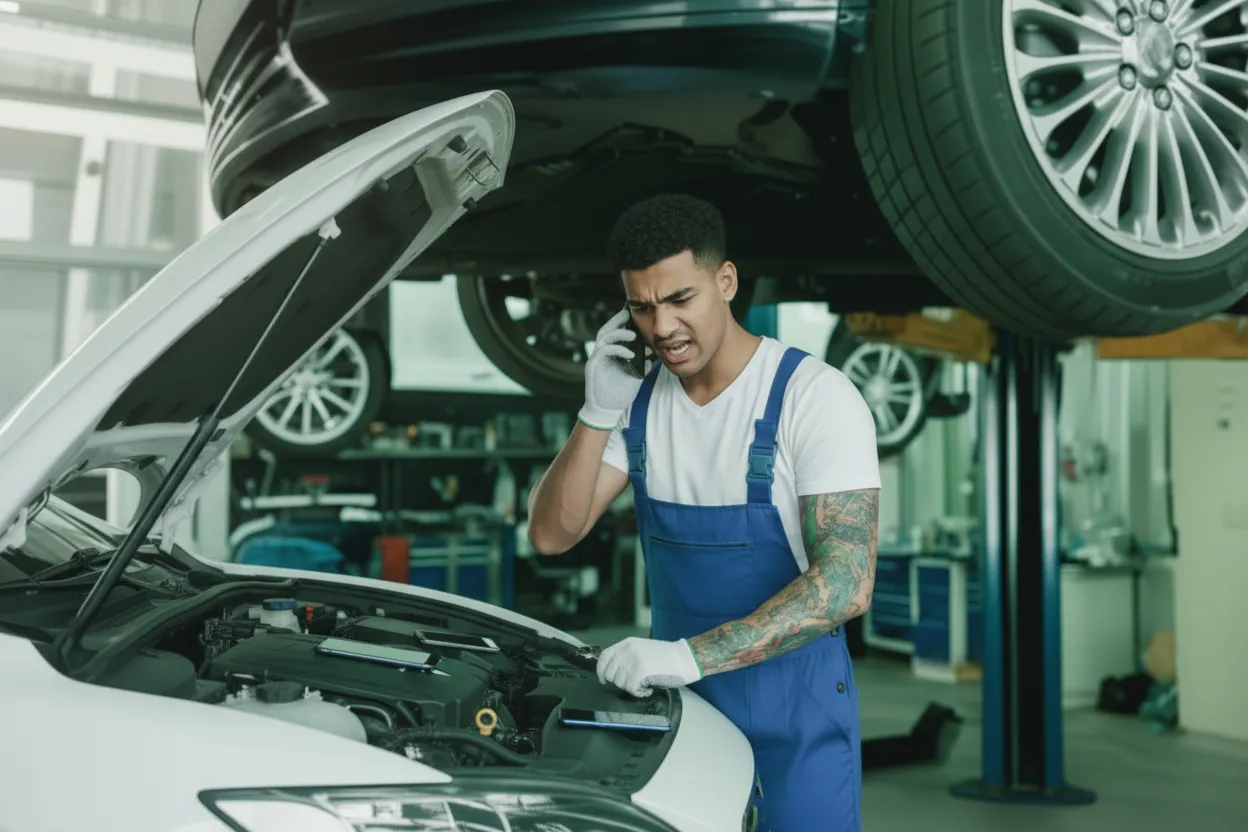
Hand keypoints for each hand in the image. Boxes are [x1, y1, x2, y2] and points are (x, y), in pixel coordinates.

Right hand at [578, 307, 643, 430]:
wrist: (608, 410)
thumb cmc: (621, 393)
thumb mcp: (635, 375)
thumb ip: (641, 364)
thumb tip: (652, 355)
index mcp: (610, 354)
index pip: (614, 332)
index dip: (622, 322)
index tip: (634, 314)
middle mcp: (601, 353)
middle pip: (606, 329)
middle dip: (618, 320)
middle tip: (630, 313)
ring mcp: (596, 358)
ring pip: (604, 336)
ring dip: (619, 332)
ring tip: (634, 335)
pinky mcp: (593, 366)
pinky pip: (604, 351)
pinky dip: (618, 349)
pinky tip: (631, 354)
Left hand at [597, 636, 701, 697]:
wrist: (686, 658)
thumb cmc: (668, 657)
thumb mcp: (642, 649)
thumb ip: (627, 656)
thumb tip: (613, 671)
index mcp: (627, 643)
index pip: (604, 656)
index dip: (601, 670)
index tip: (604, 680)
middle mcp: (628, 649)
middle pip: (610, 673)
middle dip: (620, 683)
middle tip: (634, 683)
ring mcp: (633, 659)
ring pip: (620, 682)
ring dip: (632, 688)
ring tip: (645, 684)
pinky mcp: (641, 670)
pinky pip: (631, 688)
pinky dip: (639, 692)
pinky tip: (648, 688)